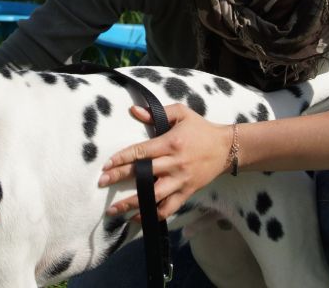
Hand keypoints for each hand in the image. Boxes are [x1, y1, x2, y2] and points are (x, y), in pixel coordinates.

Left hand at [98, 104, 232, 220]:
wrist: (226, 148)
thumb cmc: (200, 128)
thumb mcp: (182, 113)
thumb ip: (157, 113)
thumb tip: (133, 111)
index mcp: (171, 143)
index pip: (141, 151)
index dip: (122, 158)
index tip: (106, 165)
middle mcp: (175, 163)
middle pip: (144, 173)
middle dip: (120, 178)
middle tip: (101, 183)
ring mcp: (181, 180)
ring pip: (154, 195)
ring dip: (132, 203)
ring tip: (113, 210)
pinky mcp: (187, 192)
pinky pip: (168, 207)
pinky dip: (152, 214)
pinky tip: (137, 218)